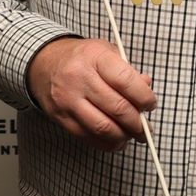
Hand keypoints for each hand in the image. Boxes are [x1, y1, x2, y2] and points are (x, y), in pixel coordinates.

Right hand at [25, 37, 155, 150]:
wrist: (44, 62)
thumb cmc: (82, 58)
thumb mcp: (108, 52)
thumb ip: (129, 71)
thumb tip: (147, 87)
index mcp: (95, 57)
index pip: (126, 81)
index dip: (144, 97)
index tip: (150, 105)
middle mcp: (79, 78)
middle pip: (117, 108)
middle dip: (137, 123)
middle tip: (146, 128)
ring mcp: (67, 99)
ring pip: (102, 127)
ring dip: (123, 136)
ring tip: (133, 135)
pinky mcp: (60, 117)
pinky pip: (87, 136)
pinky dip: (106, 142)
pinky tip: (116, 139)